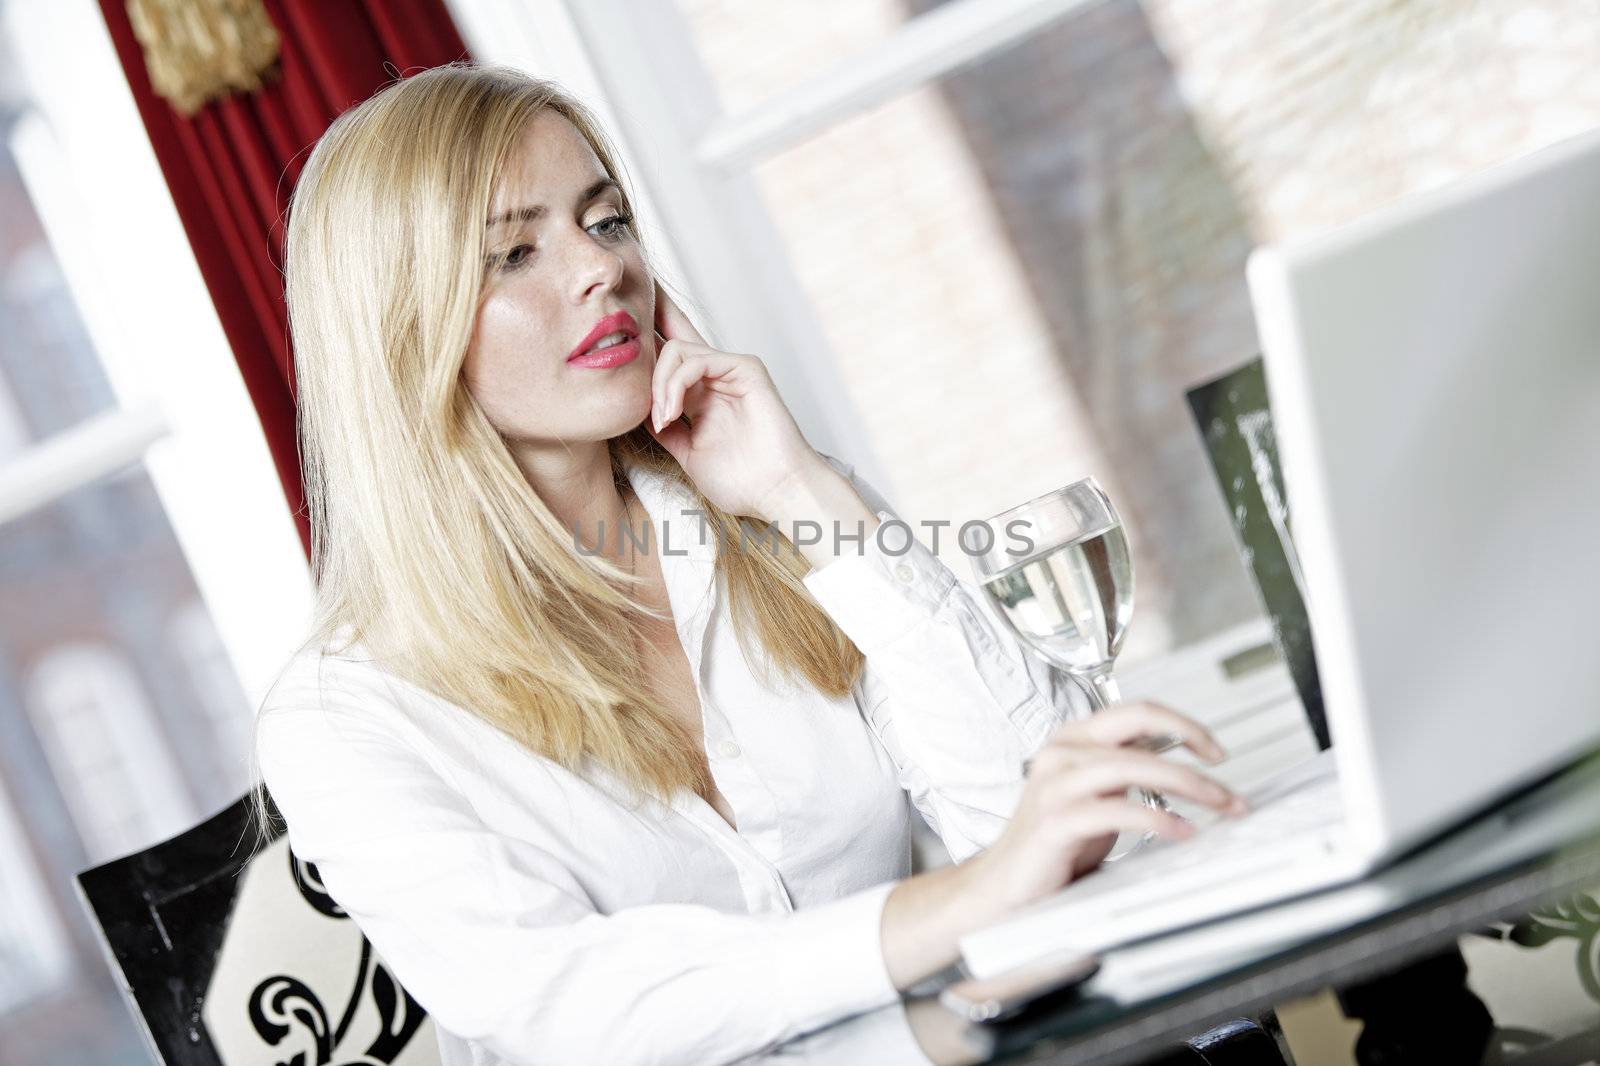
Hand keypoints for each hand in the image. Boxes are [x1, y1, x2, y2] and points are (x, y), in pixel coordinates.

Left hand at [646, 280, 823, 518]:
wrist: (776, 492)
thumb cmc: (742, 481)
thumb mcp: (687, 453)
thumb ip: (665, 429)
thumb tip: (638, 411)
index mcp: (702, 394)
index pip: (669, 357)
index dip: (643, 346)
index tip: (612, 352)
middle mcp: (715, 376)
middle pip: (671, 335)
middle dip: (641, 343)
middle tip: (627, 379)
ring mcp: (731, 369)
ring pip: (675, 349)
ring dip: (658, 385)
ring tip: (662, 418)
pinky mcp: (745, 368)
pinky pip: (697, 359)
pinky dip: (675, 384)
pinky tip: (671, 413)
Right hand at [965, 701, 1247, 910]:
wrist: (1005, 887)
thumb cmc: (1056, 844)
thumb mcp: (1100, 798)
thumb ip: (1130, 773)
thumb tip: (1186, 765)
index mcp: (1074, 739)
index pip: (1137, 711)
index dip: (1184, 724)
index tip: (1215, 751)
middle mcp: (1062, 751)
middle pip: (1138, 724)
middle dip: (1193, 743)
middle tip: (1227, 782)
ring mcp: (1055, 784)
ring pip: (1132, 765)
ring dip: (1186, 784)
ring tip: (1218, 804)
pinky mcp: (1054, 821)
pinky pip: (1115, 811)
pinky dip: (1156, 819)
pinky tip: (1181, 831)